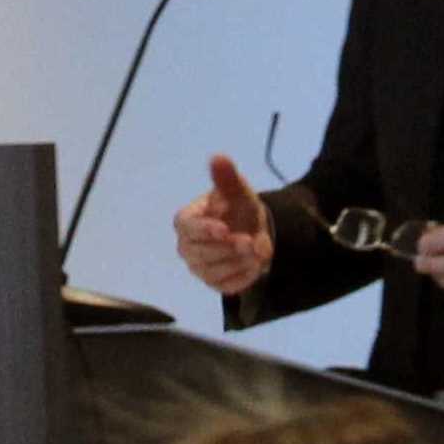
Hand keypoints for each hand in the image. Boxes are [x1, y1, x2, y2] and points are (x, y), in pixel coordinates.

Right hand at [173, 154, 273, 295]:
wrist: (253, 230)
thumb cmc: (238, 208)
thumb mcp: (237, 190)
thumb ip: (226, 177)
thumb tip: (218, 157)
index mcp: (186, 221)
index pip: (187, 227)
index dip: (204, 229)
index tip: (224, 228)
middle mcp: (186, 247)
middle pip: (199, 253)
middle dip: (226, 248)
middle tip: (249, 241)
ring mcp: (199, 268)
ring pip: (213, 272)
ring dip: (238, 262)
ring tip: (258, 251)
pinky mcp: (214, 283)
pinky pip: (226, 286)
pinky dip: (243, 276)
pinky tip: (256, 264)